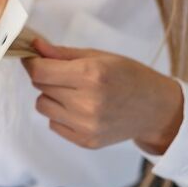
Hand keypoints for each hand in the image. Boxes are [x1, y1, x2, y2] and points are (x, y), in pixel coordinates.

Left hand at [21, 39, 183, 153]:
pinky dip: (60, 114)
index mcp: (92, 75)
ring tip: (75, 93)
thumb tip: (34, 45)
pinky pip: (53, 123)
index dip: (31, 63)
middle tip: (67, 75)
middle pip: (40, 87)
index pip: (40, 72)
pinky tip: (81, 109)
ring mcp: (85, 125)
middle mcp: (87, 102)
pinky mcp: (85, 141)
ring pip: (42, 106)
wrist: (156, 109)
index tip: (32, 59)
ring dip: (51, 97)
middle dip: (46, 77)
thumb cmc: (129, 77)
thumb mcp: (100, 56)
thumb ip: (62, 53)